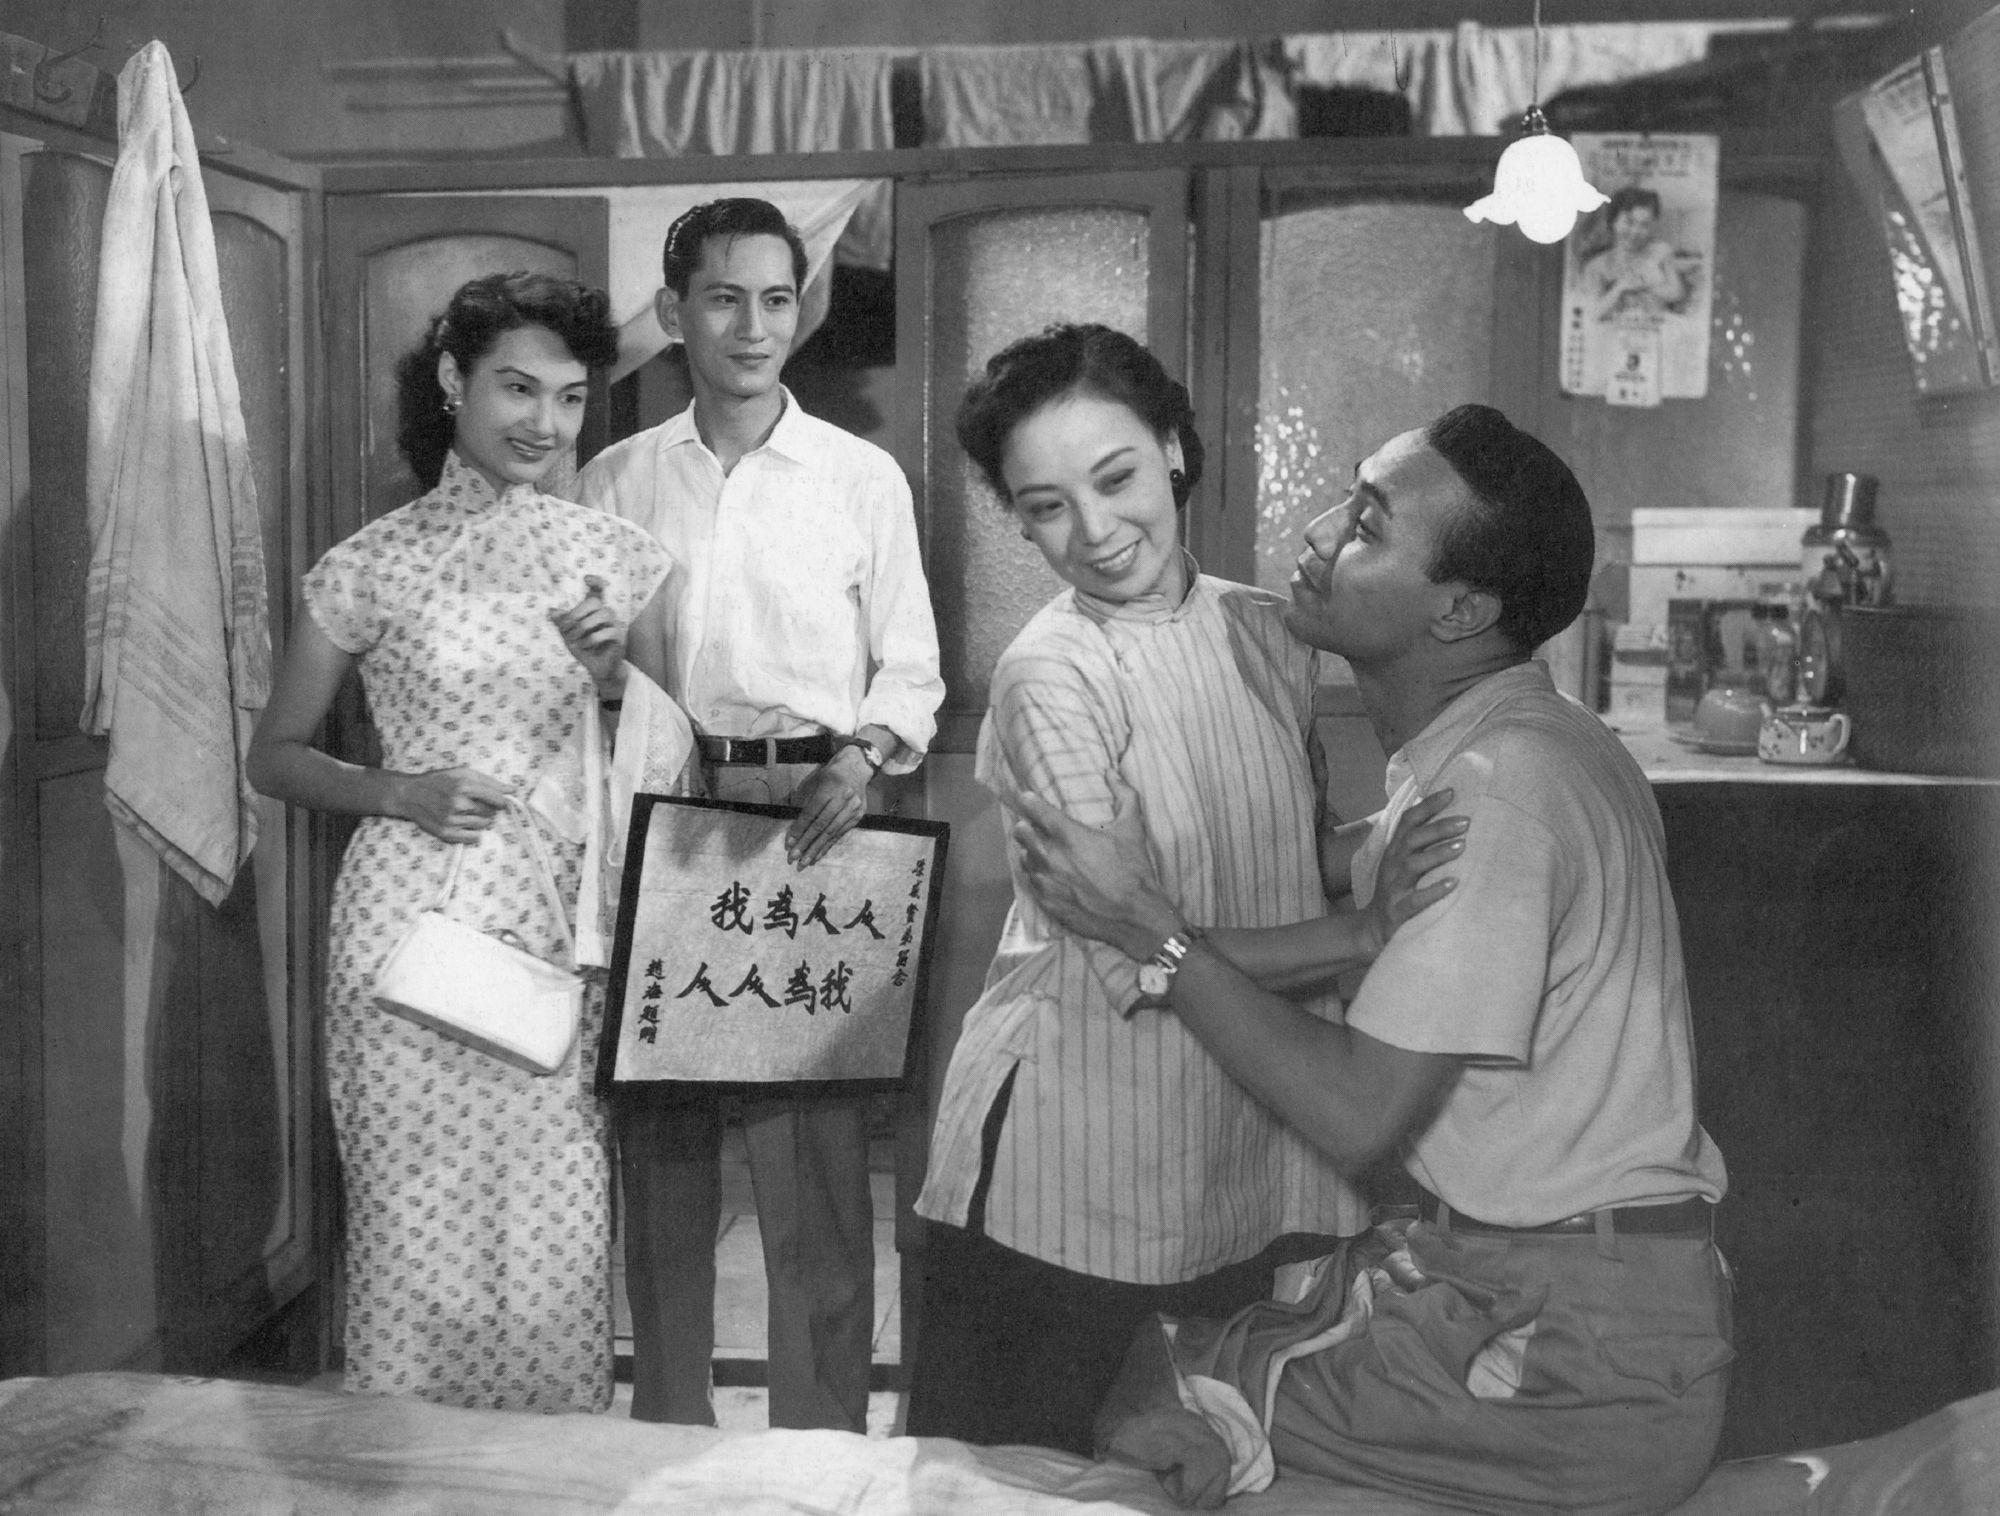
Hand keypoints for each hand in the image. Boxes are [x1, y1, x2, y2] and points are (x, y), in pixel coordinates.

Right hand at [396, 766, 512, 843]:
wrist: (410, 794)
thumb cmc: (439, 781)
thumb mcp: (462, 773)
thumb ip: (488, 781)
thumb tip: (512, 789)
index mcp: (464, 786)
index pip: (497, 799)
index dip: (502, 801)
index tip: (502, 802)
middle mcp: (458, 803)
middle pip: (491, 813)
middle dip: (490, 810)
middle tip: (477, 805)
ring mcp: (452, 820)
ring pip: (484, 825)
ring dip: (482, 820)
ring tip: (468, 813)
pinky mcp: (446, 833)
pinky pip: (474, 838)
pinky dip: (474, 832)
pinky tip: (465, 823)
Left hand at [549, 575, 626, 696]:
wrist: (597, 668)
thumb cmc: (584, 649)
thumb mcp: (568, 636)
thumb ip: (561, 623)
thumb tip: (551, 611)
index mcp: (593, 611)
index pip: (597, 590)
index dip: (595, 581)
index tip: (586, 579)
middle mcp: (605, 614)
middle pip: (594, 601)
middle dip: (576, 613)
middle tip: (566, 628)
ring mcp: (614, 624)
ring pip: (603, 614)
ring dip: (584, 626)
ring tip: (575, 638)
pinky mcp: (620, 636)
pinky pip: (607, 632)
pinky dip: (592, 639)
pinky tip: (586, 645)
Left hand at [785, 747, 870, 866]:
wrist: (856, 768)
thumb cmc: (829, 774)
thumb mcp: (814, 782)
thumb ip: (805, 802)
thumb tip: (794, 829)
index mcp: (830, 785)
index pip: (812, 812)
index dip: (799, 829)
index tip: (788, 844)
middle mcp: (844, 798)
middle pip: (822, 825)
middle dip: (806, 844)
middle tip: (793, 858)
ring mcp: (853, 808)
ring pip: (832, 833)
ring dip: (816, 849)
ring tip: (804, 863)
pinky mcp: (858, 816)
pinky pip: (840, 834)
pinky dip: (828, 846)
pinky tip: (818, 856)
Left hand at [1009, 782, 1180, 961]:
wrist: (1135, 916)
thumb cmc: (1134, 871)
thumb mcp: (1133, 830)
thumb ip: (1125, 796)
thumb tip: (1113, 773)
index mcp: (1070, 836)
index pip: (1038, 811)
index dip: (1029, 801)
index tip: (1026, 797)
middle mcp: (1052, 858)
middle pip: (1022, 834)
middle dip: (1026, 827)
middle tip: (1032, 826)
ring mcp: (1048, 882)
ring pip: (1024, 859)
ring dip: (1030, 853)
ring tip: (1040, 852)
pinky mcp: (1049, 903)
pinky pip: (1032, 884)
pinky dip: (1036, 877)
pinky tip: (1046, 875)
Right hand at [1362, 788, 1465, 956]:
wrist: (1373, 929)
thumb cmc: (1397, 891)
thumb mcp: (1402, 863)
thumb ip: (1419, 844)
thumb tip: (1451, 819)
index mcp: (1394, 851)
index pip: (1408, 821)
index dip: (1428, 805)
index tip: (1452, 792)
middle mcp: (1392, 865)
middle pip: (1412, 840)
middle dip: (1439, 828)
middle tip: (1467, 821)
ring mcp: (1393, 888)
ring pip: (1413, 865)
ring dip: (1438, 854)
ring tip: (1462, 846)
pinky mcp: (1398, 911)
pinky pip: (1416, 900)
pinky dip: (1434, 890)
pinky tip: (1454, 883)